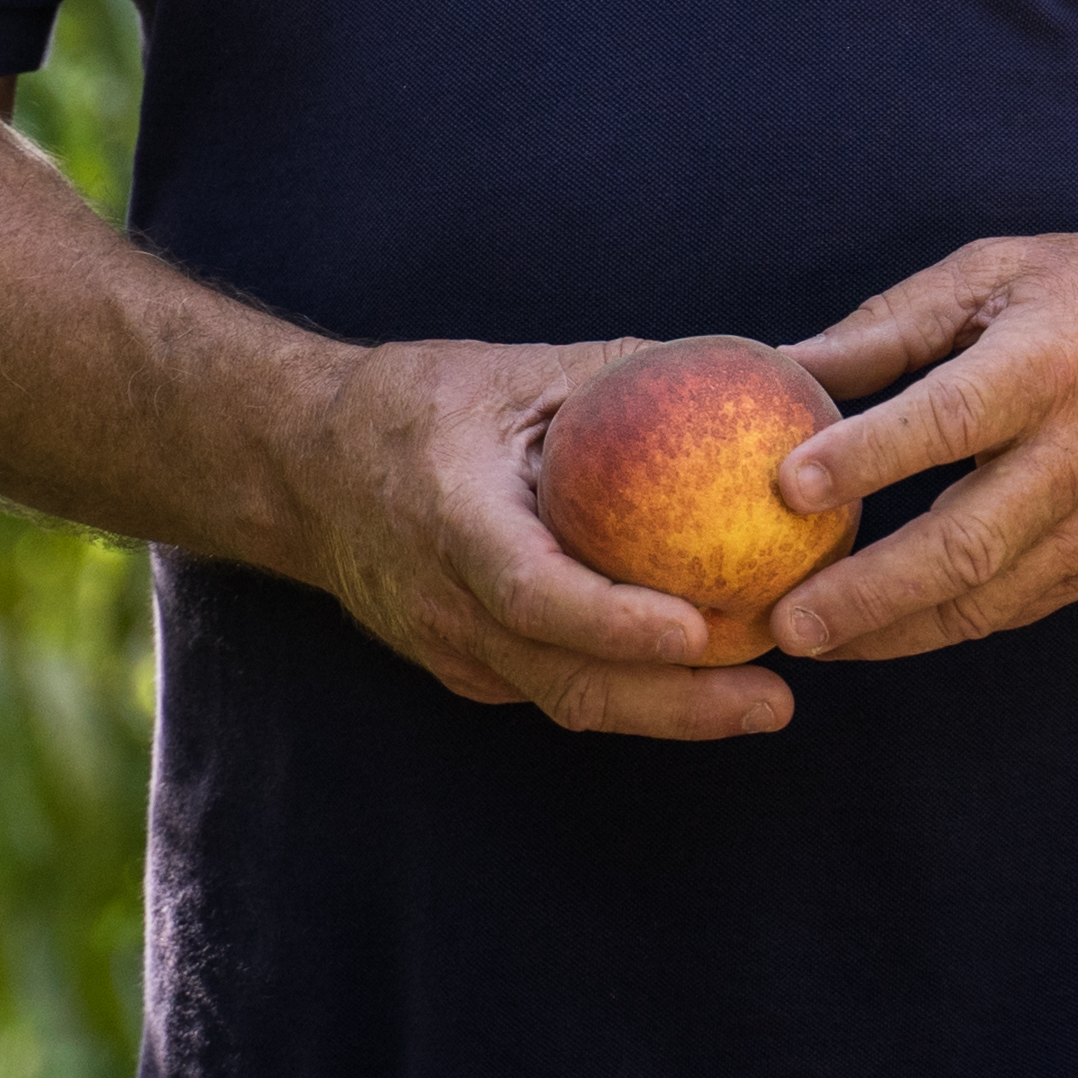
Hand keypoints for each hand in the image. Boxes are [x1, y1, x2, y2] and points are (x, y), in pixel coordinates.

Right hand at [276, 338, 794, 740]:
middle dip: (678, 705)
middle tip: (775, 698)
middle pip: (566, 681)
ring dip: (670, 713)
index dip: (616, 622)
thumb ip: (624, 376)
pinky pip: (556, 688)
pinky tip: (707, 679)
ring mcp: (453, 650)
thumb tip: (752, 365)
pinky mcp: (467, 669)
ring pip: (568, 701)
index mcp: (452, 520)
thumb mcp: (515, 372)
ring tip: (764, 701)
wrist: (302, 472)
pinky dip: (631, 691)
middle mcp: (447, 604)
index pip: (535, 592)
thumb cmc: (417, 404)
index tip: (699, 630)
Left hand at [764, 232, 1077, 662]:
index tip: (790, 484)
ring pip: (985, 599)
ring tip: (807, 639)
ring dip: (890, 630)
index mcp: (1050, 363)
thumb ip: (891, 324)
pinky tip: (873, 628)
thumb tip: (788, 365)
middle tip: (788, 619)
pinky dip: (936, 626)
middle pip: (968, 544)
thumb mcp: (997, 273)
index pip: (952, 419)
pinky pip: (1009, 608)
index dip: (871, 455)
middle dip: (870, 592)